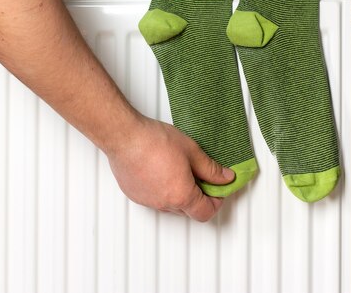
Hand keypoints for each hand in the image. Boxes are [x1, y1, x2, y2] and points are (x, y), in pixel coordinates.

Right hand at [106, 116, 234, 221]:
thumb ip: (211, 169)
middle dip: (198, 196)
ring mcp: (147, 201)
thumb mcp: (192, 151)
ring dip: (179, 194)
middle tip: (201, 176)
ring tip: (180, 170)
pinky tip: (162, 170)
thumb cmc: (154, 141)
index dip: (216, 202)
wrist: (125, 136)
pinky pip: (154, 199)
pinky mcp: (134, 195)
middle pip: (188, 210)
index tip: (218, 189)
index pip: (206, 213)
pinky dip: (162, 190)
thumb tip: (225, 178)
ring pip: (170, 205)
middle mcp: (164, 204)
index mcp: (181, 196)